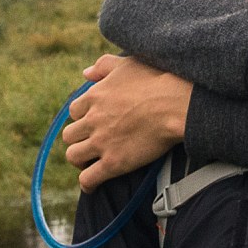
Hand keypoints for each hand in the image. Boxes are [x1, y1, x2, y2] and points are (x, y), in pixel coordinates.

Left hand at [62, 54, 191, 191]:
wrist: (176, 104)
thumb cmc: (158, 80)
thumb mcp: (129, 63)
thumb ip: (104, 65)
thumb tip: (85, 73)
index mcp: (95, 97)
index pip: (75, 111)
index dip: (85, 117)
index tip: (96, 121)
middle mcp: (93, 120)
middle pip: (70, 135)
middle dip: (80, 139)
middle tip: (94, 142)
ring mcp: (101, 142)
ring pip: (74, 156)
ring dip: (81, 159)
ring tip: (92, 162)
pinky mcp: (113, 163)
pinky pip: (88, 179)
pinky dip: (88, 183)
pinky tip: (93, 185)